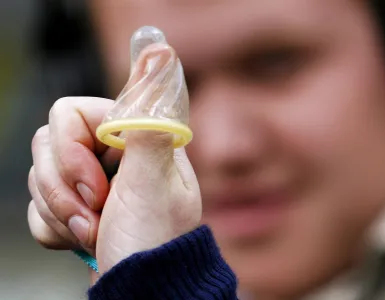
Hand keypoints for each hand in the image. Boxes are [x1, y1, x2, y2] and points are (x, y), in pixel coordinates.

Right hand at [28, 97, 201, 275]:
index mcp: (132, 141)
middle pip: (49, 145)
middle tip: (94, 213)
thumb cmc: (154, 243)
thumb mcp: (153, 185)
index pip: (73, 114)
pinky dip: (54, 228)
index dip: (72, 149)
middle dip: (65, 188)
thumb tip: (160, 55)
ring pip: (39, 176)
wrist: (143, 290)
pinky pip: (37, 206)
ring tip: (93, 231)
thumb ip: (149, 124)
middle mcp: (110, 156)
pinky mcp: (73, 205)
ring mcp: (89, 181)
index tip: (94, 186)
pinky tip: (84, 239)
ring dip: (60, 212)